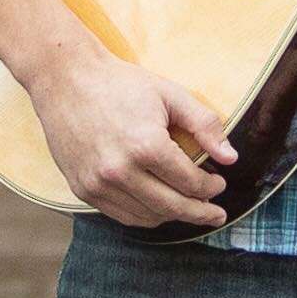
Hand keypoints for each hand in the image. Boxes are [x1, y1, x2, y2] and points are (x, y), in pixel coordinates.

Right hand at [24, 45, 231, 228]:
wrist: (65, 80)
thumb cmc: (120, 84)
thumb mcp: (170, 95)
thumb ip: (205, 125)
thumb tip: (231, 158)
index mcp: (146, 146)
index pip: (191, 183)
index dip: (212, 187)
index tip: (219, 183)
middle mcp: (120, 171)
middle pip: (172, 207)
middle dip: (201, 213)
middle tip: (216, 214)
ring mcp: (98, 184)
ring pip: (148, 217)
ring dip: (173, 216)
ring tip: (188, 208)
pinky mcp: (82, 189)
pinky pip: (121, 216)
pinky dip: (145, 216)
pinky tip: (158, 207)